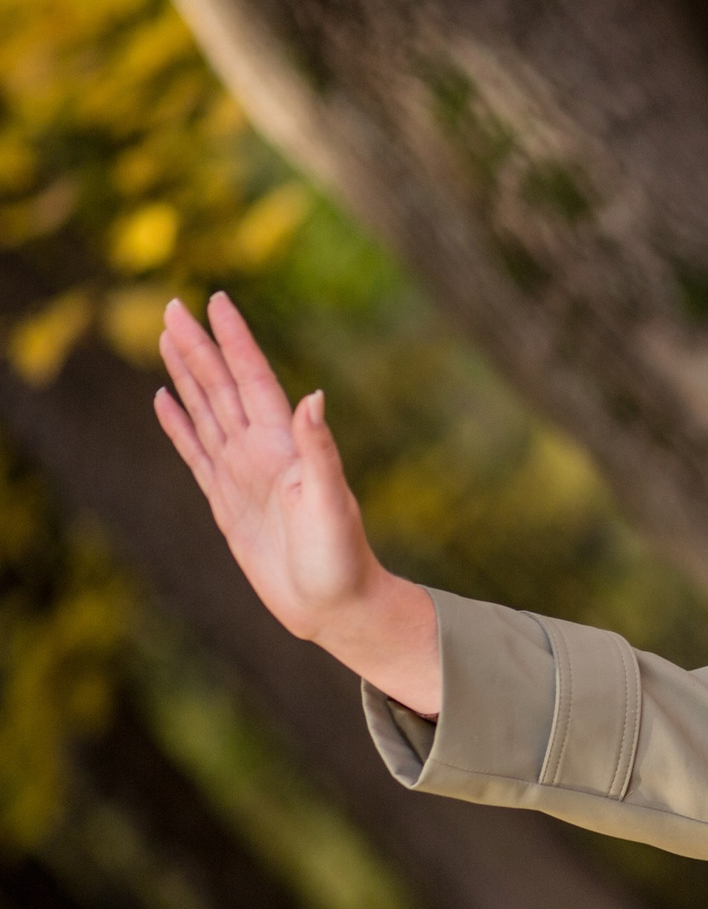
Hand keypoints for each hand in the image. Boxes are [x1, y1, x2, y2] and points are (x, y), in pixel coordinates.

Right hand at [154, 293, 441, 713]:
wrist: (336, 607)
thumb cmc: (342, 560)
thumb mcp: (333, 504)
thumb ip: (321, 451)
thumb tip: (313, 396)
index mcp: (286, 447)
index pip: (253, 381)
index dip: (236, 341)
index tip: (217, 300)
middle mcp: (263, 453)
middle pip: (221, 388)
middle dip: (198, 347)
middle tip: (172, 305)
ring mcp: (242, 475)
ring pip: (206, 412)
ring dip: (187, 375)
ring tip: (166, 337)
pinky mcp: (226, 502)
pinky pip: (195, 453)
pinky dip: (179, 425)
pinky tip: (164, 400)